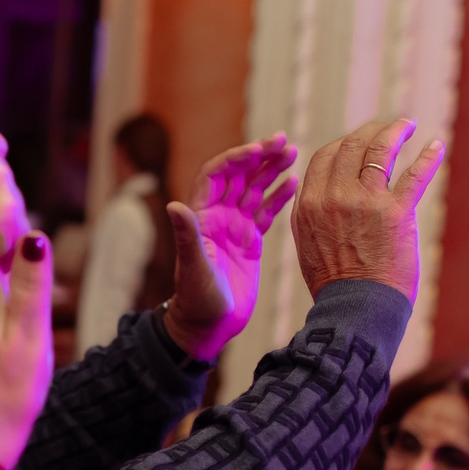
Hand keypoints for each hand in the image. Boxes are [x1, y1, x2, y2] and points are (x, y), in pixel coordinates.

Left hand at [162, 135, 297, 362]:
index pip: (217, 174)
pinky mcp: (250, 242)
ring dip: (272, 170)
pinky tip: (294, 182)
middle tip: (284, 141)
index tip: (260, 149)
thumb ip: (187, 236)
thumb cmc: (196, 302)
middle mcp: (218, 218)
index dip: (237, 158)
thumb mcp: (193, 269)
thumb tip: (173, 204)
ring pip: (255, 190)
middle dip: (259, 156)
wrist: (207, 328)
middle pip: (239, 176)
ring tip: (294, 153)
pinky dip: (279, 197)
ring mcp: (235, 228)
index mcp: (201, 217)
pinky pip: (266, 212)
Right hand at [288, 118, 446, 302]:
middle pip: (351, 145)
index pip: (325, 155)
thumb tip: (316, 190)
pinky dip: (429, 156)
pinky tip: (437, 144)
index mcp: (309, 204)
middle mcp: (334, 196)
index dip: (343, 143)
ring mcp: (366, 202)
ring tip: (408, 124)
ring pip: (380, 149)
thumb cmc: (334, 284)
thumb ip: (311, 213)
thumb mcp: (307, 243)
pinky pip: (416, 174)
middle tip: (386, 128)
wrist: (354, 310)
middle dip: (370, 131)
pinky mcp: (397, 212)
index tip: (358, 143)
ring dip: (396, 130)